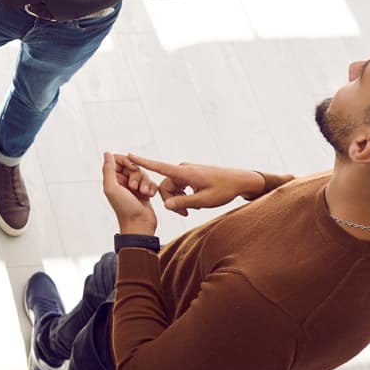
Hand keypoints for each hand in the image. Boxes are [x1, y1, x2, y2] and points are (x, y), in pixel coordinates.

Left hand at [101, 151, 156, 234]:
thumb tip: (106, 153)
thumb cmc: (124, 209)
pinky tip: (150, 196)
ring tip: (143, 194)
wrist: (139, 225)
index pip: (119, 159)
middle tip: (134, 188)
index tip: (131, 169)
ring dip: (145, 182)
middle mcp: (122, 182)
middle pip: (133, 166)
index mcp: (113, 180)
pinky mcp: (145, 192)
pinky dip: (151, 188)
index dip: (127, 162)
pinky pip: (151, 182)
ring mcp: (134, 187)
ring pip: (143, 174)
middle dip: (137, 175)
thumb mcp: (112, 188)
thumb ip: (108, 170)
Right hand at [123, 154, 265, 215]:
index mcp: (184, 172)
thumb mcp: (204, 200)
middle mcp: (183, 169)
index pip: (159, 166)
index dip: (143, 161)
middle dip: (171, 200)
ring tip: (192, 210)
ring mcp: (187, 171)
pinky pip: (180, 185)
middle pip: (166, 185)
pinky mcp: (191, 174)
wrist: (240, 180)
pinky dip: (184, 195)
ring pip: (172, 187)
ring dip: (178, 199)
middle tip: (184, 214)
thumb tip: (165, 205)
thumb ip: (183, 202)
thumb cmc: (224, 189)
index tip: (128, 155)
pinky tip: (195, 203)